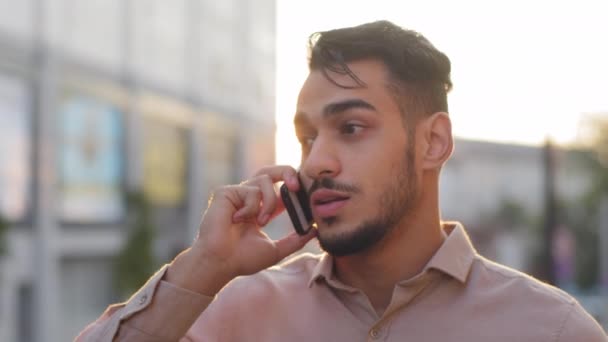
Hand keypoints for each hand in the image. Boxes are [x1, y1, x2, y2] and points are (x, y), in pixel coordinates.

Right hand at [166, 165, 316, 294]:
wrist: (220, 263)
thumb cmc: (242, 259)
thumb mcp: (276, 250)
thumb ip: (295, 240)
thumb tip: (315, 230)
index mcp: (260, 210)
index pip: (279, 190)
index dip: (293, 188)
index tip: (305, 194)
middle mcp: (248, 199)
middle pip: (270, 173)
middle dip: (286, 172)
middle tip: (296, 185)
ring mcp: (236, 194)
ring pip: (264, 180)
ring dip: (268, 202)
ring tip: (260, 221)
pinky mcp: (225, 192)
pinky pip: (250, 190)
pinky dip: (251, 207)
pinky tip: (238, 220)